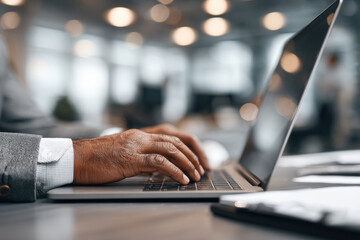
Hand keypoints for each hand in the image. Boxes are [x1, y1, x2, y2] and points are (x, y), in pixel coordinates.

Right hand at [73, 127, 208, 184]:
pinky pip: (158, 163)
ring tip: (195, 176)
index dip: (190, 146)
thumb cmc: (99, 158)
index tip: (199, 159)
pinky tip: (181, 179)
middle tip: (202, 169)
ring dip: (187, 163)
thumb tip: (160, 168)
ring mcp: (136, 146)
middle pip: (176, 141)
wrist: (77, 158)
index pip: (173, 135)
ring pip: (170, 149)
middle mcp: (141, 136)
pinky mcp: (130, 158)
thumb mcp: (125, 154)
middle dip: (193, 155)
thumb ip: (142, 157)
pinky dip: (174, 171)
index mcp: (141, 135)